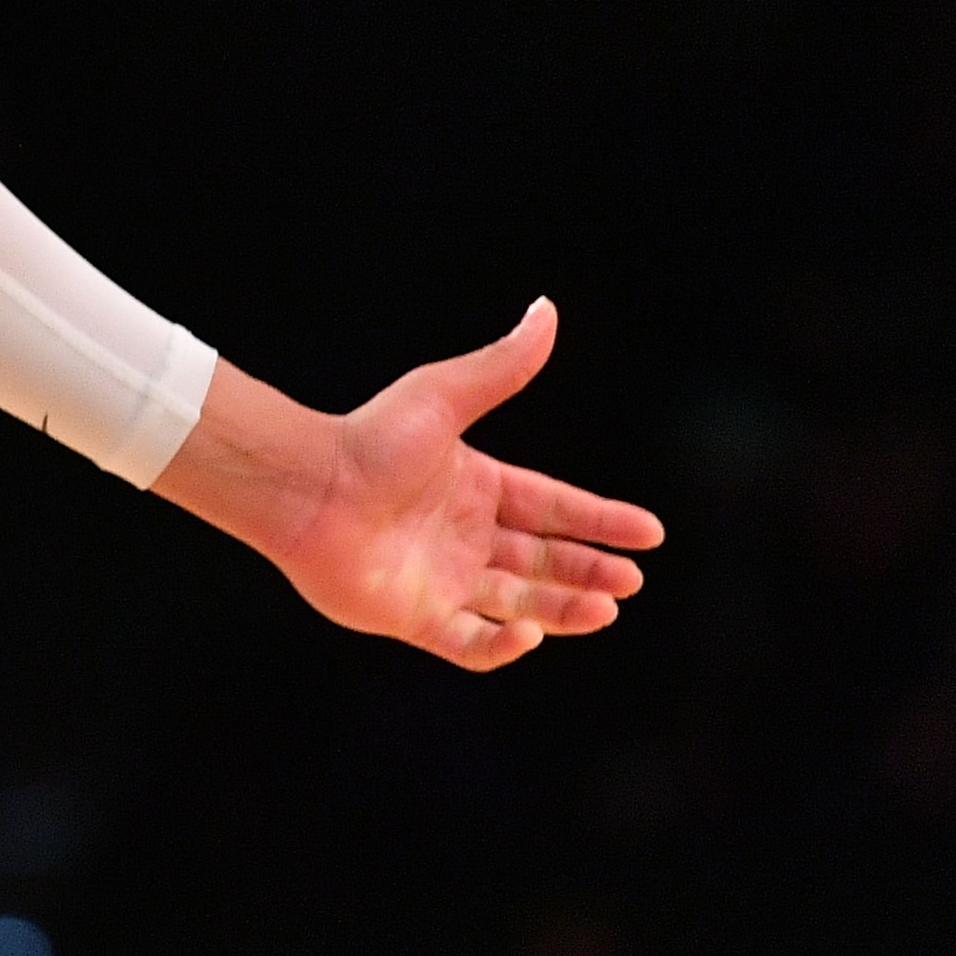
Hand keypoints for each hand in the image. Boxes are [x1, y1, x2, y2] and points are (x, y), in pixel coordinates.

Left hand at [155, 301, 660, 670]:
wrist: (307, 485)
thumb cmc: (371, 438)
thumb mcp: (446, 396)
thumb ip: (501, 366)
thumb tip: (547, 310)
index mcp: (477, 486)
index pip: (553, 507)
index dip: (600, 520)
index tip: (649, 533)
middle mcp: (464, 536)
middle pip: (543, 561)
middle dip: (589, 570)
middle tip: (631, 581)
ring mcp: (441, 579)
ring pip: (518, 604)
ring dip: (563, 610)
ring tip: (606, 608)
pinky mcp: (414, 616)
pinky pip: (468, 642)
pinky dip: (502, 646)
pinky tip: (532, 633)